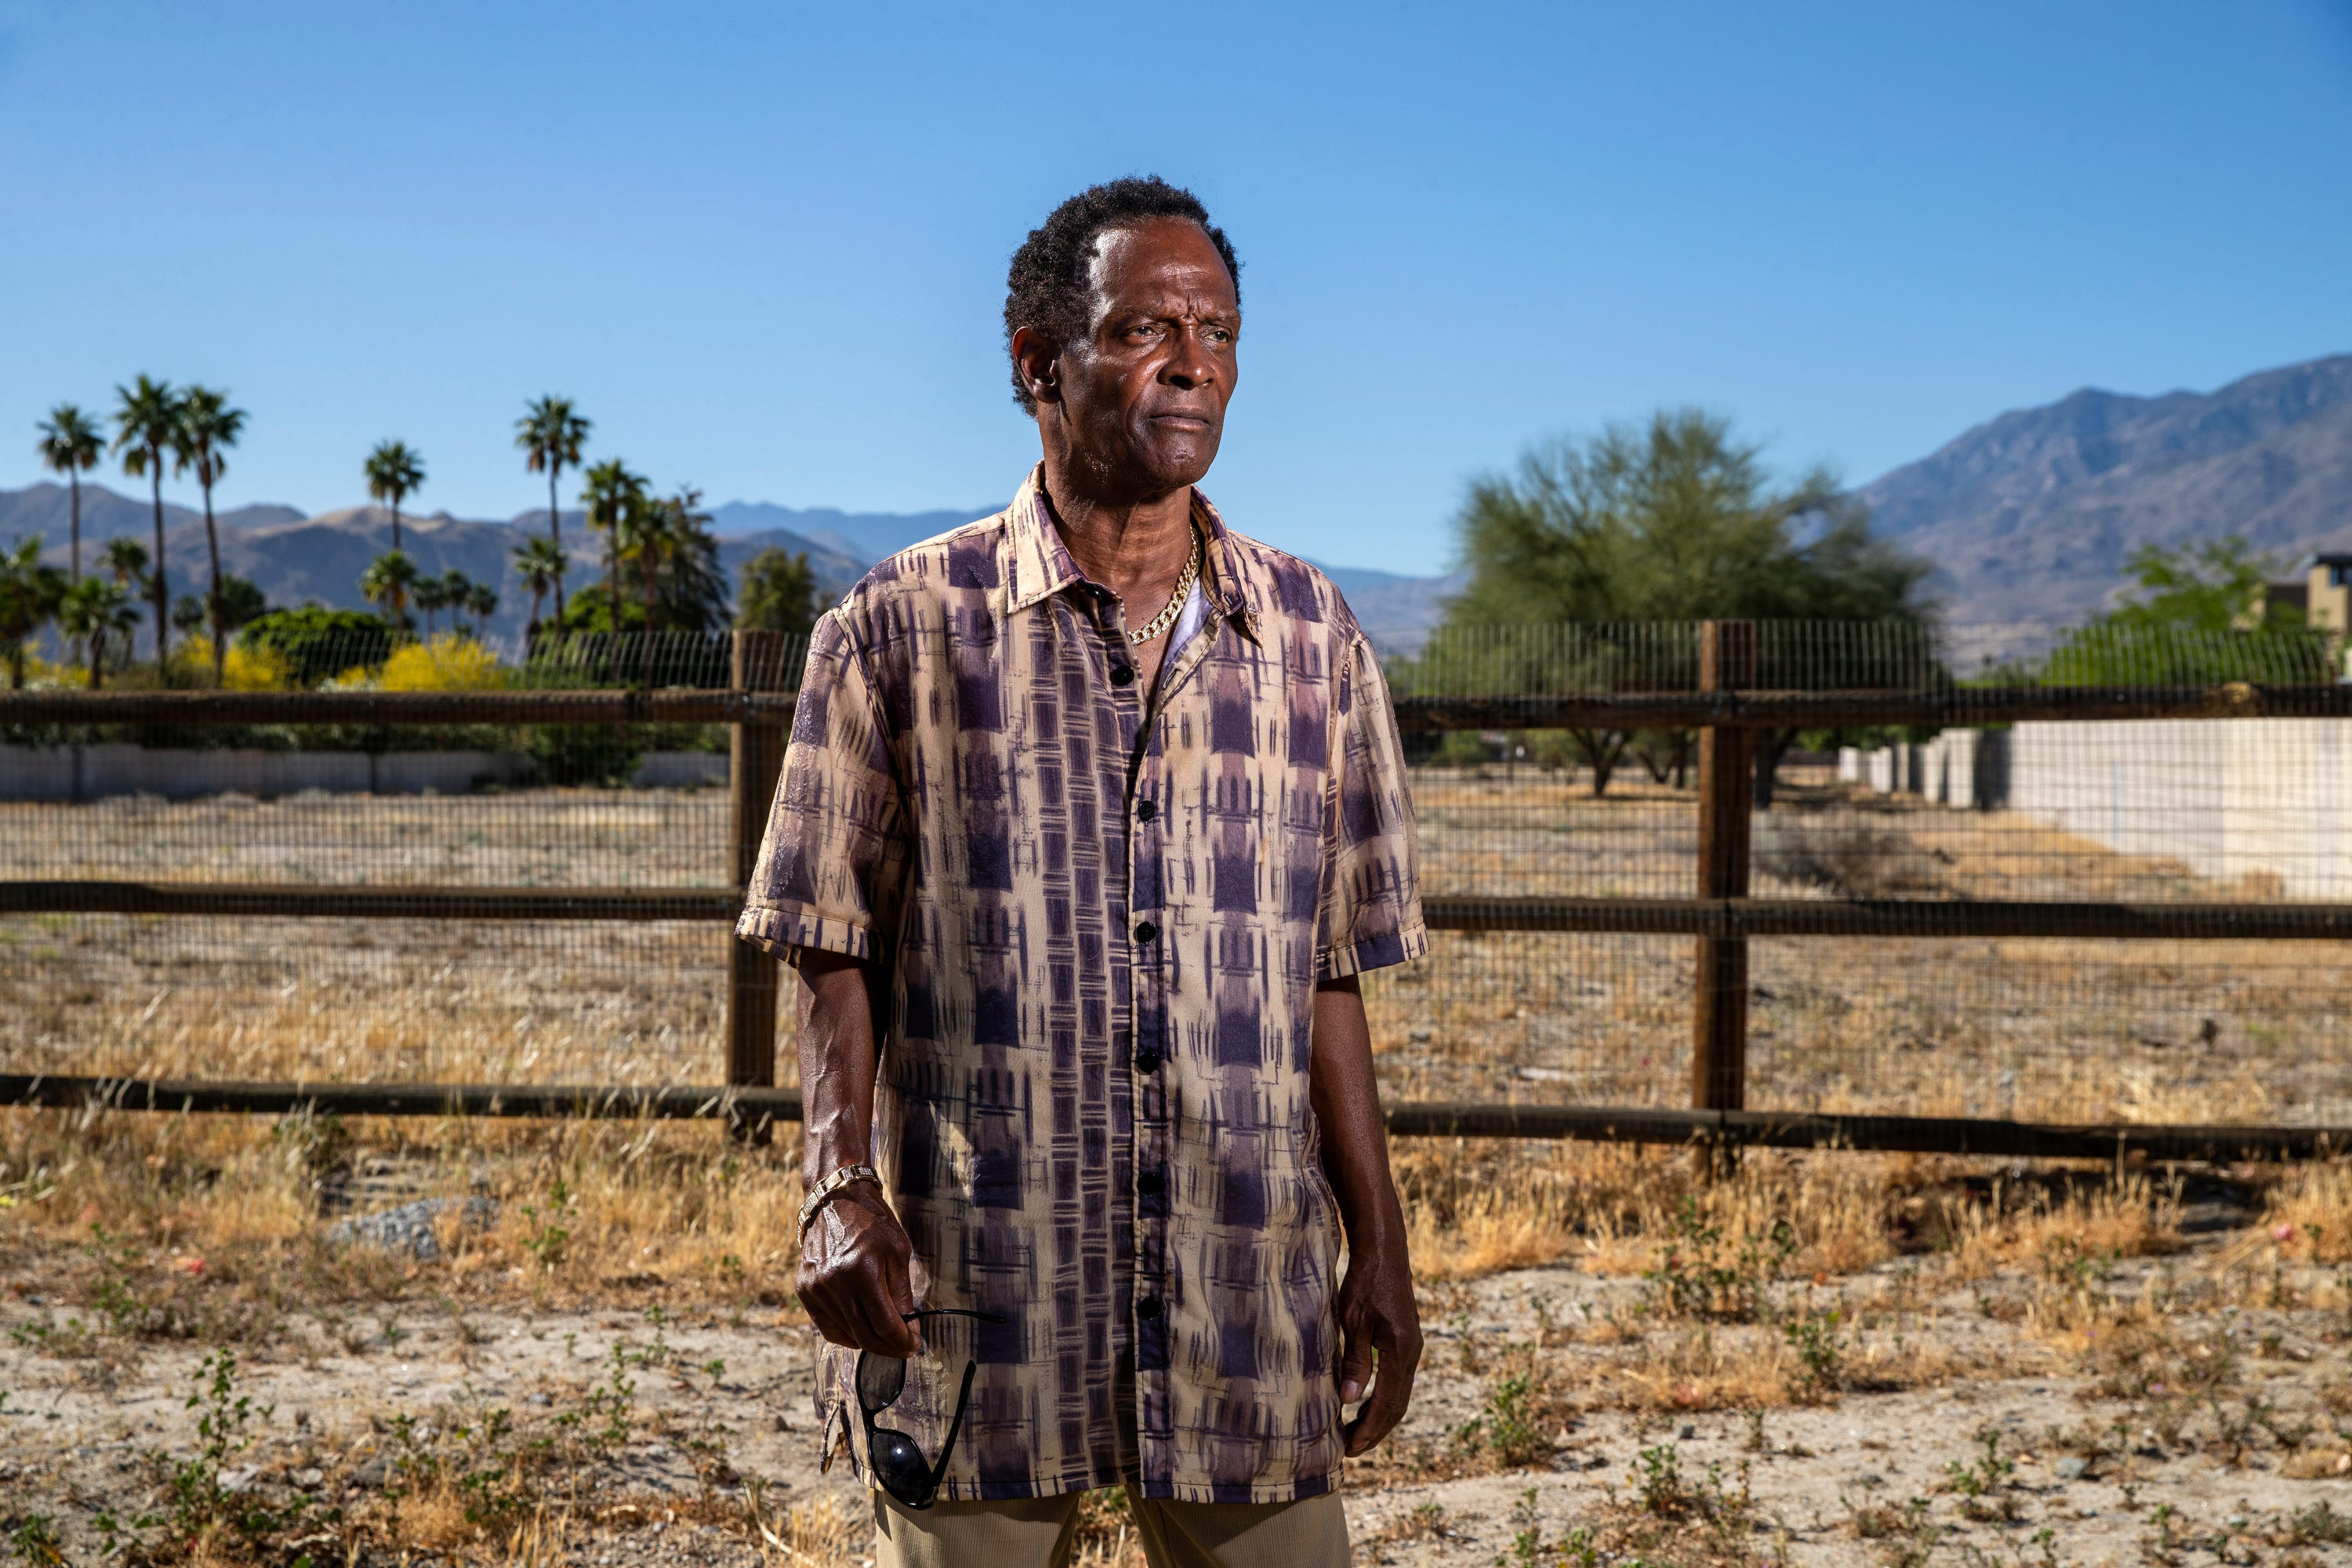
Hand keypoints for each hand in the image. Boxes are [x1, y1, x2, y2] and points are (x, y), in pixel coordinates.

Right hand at [797, 1184, 921, 1356]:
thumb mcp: (898, 1252)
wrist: (834, 1200)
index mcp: (862, 1272)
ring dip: (869, 1342)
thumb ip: (902, 1293)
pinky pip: (827, 1326)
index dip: (903, 1341)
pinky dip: (847, 1334)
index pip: (885, 1325)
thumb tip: (908, 1328)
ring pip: (846, 1335)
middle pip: (865, 1336)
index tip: (915, 1343)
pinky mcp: (804, 1290)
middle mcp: (834, 1284)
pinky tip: (862, 1331)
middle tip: (903, 1348)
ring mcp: (815, 1289)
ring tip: (886, 1338)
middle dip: (889, 1348)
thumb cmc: (872, 1222)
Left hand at [1334, 1230, 1420, 1456]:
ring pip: (1400, 1395)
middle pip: (1398, 1406)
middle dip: (1375, 1431)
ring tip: (1355, 1434)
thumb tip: (1350, 1401)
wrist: (1385, 1252)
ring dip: (1380, 1418)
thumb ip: (1354, 1361)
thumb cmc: (1365, 1283)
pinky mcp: (1406, 1341)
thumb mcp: (1353, 1321)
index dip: (1368, 1430)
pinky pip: (1398, 1381)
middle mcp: (1412, 1354)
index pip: (1386, 1403)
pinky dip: (1383, 1399)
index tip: (1349, 1449)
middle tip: (1350, 1450)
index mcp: (1401, 1351)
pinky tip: (1365, 1403)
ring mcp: (1412, 1348)